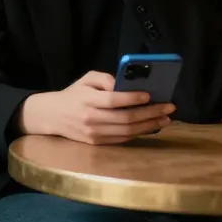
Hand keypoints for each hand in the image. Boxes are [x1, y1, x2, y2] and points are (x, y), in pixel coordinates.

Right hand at [18, 71, 174, 144]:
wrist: (53, 116)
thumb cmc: (73, 94)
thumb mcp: (85, 80)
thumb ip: (104, 78)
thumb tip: (125, 84)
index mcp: (86, 100)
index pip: (113, 100)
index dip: (132, 98)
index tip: (150, 95)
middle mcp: (90, 118)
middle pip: (125, 118)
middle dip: (150, 113)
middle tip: (168, 107)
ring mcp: (94, 133)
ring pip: (127, 131)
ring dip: (150, 125)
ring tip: (165, 119)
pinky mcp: (97, 143)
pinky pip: (123, 139)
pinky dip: (139, 133)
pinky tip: (150, 126)